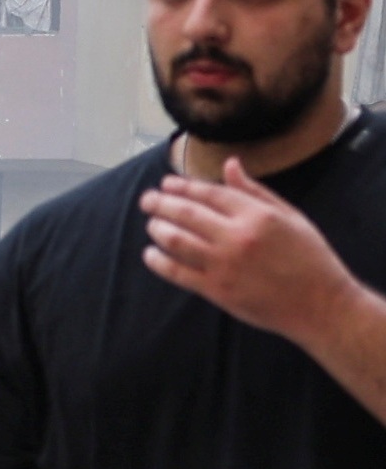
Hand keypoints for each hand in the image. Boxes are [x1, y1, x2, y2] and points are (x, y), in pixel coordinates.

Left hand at [137, 166, 367, 347]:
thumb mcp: (291, 217)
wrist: (321, 304)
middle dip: (161, 203)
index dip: (183, 186)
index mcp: (258, 216)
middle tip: (147, 200)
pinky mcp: (217, 290)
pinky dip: (158, 261)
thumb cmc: (310, 258)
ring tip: (152, 224)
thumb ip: (255, 191)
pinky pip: (177, 272)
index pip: (209, 194)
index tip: (167, 184)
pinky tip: (151, 254)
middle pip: (186, 213)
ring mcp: (224, 264)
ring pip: (176, 240)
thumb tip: (230, 164)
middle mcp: (238, 237)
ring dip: (158, 229)